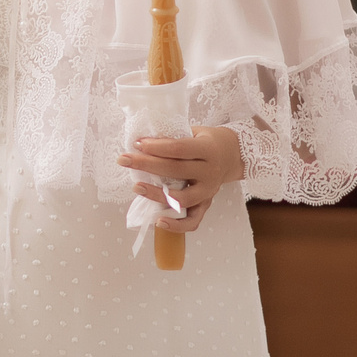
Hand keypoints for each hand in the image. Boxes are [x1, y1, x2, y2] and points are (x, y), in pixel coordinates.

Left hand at [118, 124, 245, 232]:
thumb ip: (173, 137)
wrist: (232, 154)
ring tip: (136, 187)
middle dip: (146, 165)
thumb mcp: (194, 132)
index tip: (137, 144)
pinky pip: (192, 221)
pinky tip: (158, 221)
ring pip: (181, 198)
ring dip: (156, 194)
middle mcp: (210, 171)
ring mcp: (209, 191)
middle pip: (175, 170)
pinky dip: (176, 225)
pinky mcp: (206, 204)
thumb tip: (143, 142)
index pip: (178, 148)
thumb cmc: (207, 141)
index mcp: (207, 149)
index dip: (156, 147)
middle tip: (123, 160)